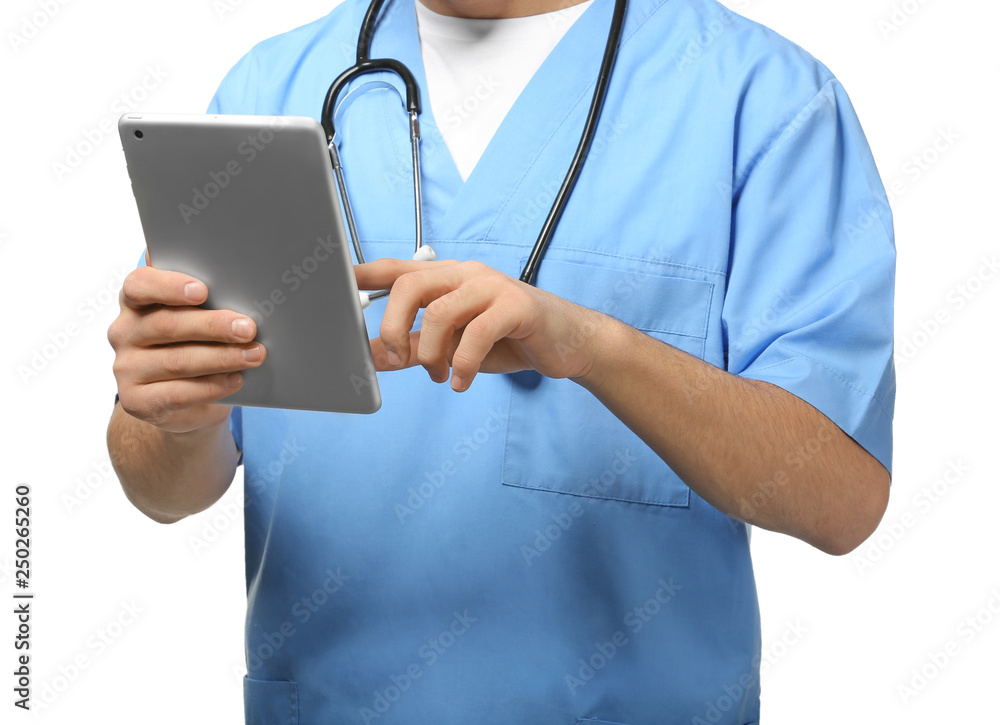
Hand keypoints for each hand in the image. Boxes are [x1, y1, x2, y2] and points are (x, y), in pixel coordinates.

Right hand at [107, 251, 267, 431]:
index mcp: (134, 301)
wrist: (187, 401)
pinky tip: (235, 379)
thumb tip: (240, 293)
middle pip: (167, 324)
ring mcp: (126, 368)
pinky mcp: (135, 401)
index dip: (169, 286)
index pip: (139, 285)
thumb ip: (207, 303)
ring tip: (254, 355)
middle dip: (213, 326)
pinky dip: (211, 386)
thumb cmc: (196, 347)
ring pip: (177, 361)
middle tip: (248, 328)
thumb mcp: (199, 320)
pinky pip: (177, 393)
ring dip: (222, 358)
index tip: (202, 291)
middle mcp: (124, 332)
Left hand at [355, 258, 610, 390]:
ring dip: (431, 354)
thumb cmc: (507, 340)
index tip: (337, 282)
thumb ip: (413, 348)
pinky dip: (463, 365)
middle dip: (395, 327)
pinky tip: (462, 382)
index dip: (365, 274)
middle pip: (409, 286)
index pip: (398, 269)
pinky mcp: (517, 305)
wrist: (567, 343)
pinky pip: (476, 333)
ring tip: (441, 375)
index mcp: (447, 278)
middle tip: (402, 359)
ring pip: (439, 312)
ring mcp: (492, 286)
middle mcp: (466, 274)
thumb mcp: (452, 347)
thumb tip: (371, 356)